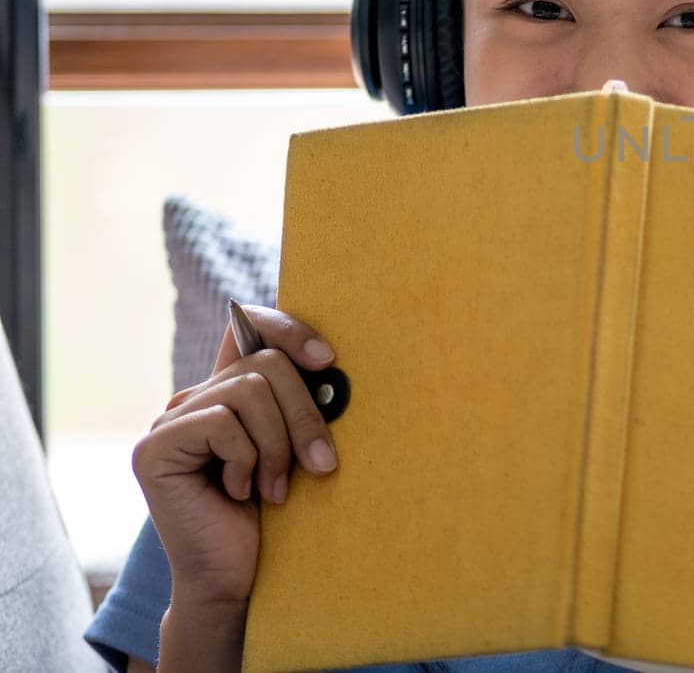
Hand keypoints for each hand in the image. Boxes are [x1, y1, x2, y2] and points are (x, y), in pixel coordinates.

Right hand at [131, 304, 339, 608]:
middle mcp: (192, 398)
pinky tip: (240, 494)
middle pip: (265, 363)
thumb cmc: (274, 514)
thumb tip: (329, 363)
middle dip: (305, 414)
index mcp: (225, 391)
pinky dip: (248, 460)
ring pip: (249, 390)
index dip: (287, 328)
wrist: (234, 578)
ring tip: (276, 487)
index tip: (328, 359)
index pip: (247, 325)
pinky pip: (223, 424)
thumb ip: (296, 403)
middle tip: (321, 464)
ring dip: (279, 444)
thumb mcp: (295, 446)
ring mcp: (168, 421)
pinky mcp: (154, 448)